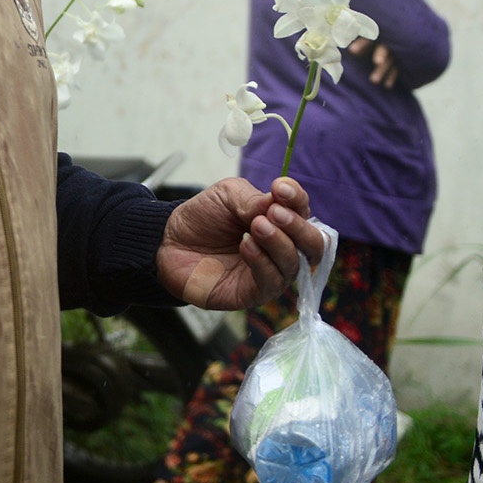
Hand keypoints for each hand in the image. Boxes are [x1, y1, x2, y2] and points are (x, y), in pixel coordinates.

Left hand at [155, 176, 326, 309]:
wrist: (169, 241)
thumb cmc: (203, 218)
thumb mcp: (227, 195)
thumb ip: (254, 199)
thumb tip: (278, 205)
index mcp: (280, 221)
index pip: (304, 211)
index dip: (297, 199)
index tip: (280, 188)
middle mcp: (283, 249)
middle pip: (314, 244)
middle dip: (298, 226)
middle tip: (274, 213)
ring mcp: (271, 273)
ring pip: (295, 264)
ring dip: (279, 243)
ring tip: (256, 226)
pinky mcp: (254, 293)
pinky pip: (272, 282)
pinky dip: (263, 263)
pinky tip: (247, 246)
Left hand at [348, 36, 399, 87]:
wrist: (403, 36)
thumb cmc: (374, 36)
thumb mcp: (367, 35)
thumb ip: (354, 37)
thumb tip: (333, 40)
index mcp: (378, 34)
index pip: (369, 37)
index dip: (362, 43)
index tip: (352, 51)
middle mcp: (387, 43)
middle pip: (384, 48)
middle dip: (381, 54)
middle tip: (377, 62)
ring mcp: (395, 52)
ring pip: (390, 61)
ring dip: (383, 70)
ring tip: (374, 81)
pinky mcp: (401, 61)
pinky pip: (398, 69)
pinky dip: (392, 77)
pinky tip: (387, 85)